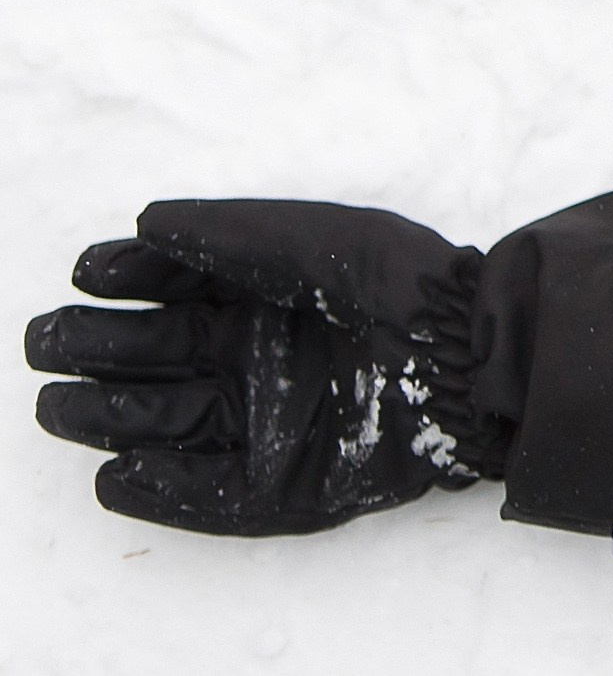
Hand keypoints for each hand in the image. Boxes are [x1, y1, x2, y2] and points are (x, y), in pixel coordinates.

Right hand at [26, 200, 494, 535]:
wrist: (466, 356)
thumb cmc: (402, 283)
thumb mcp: (320, 241)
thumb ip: (236, 233)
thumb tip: (148, 219)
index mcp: (265, 297)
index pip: (176, 290)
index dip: (127, 277)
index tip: (89, 268)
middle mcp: (254, 359)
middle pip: (153, 357)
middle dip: (94, 346)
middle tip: (44, 337)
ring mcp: (260, 423)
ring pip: (160, 425)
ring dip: (103, 416)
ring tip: (57, 401)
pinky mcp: (274, 487)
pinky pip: (200, 495)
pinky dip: (154, 489)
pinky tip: (115, 472)